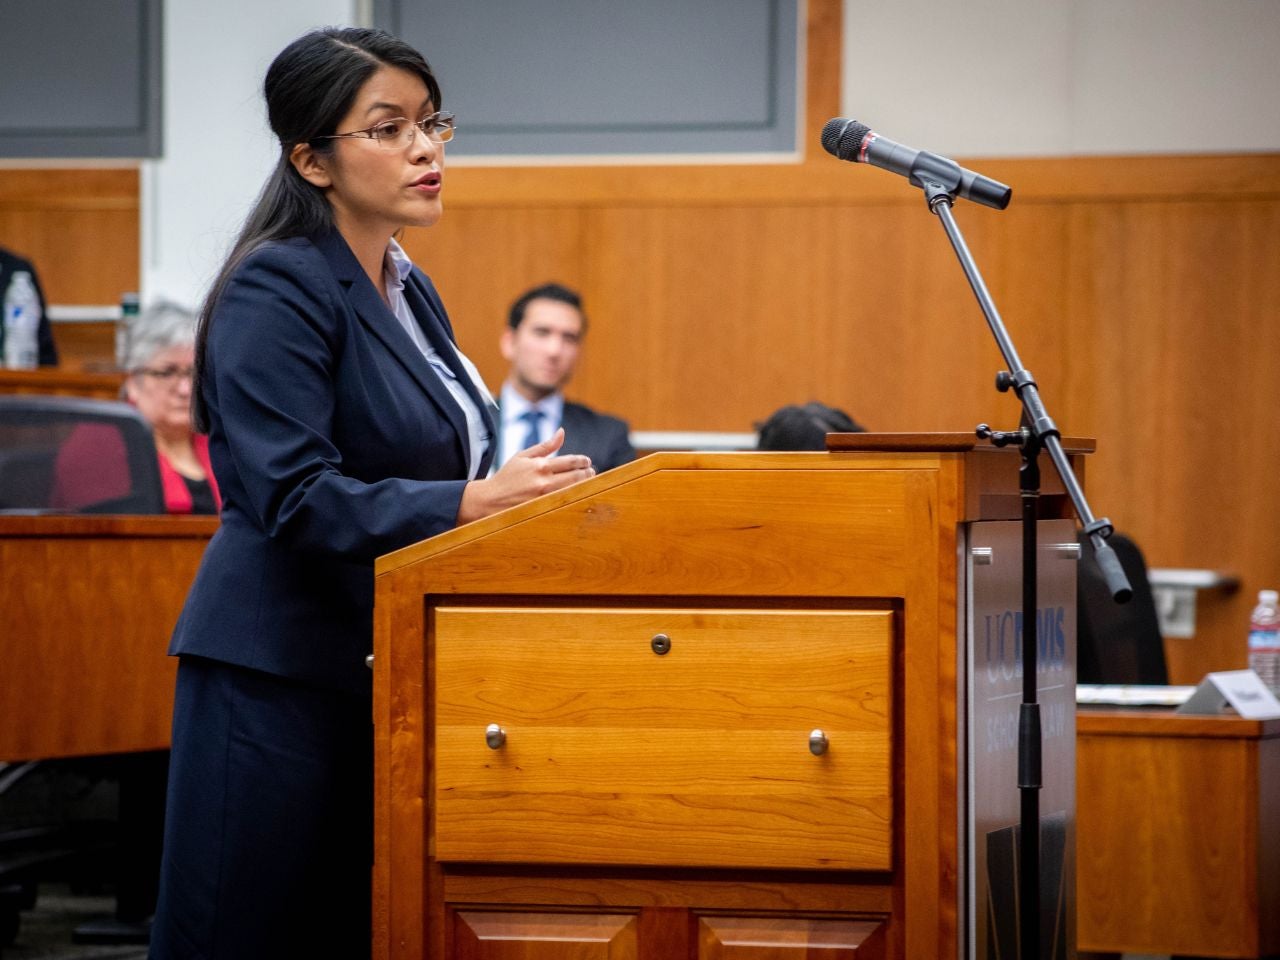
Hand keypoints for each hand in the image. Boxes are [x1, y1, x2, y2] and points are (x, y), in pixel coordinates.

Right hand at [457, 427, 594, 523]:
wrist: (490, 500)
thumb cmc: (507, 476)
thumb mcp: (523, 456)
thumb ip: (545, 446)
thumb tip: (562, 432)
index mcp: (540, 465)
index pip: (571, 461)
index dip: (583, 461)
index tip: (587, 462)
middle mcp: (544, 482)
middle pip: (576, 477)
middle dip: (587, 473)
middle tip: (591, 472)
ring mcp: (545, 498)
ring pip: (574, 491)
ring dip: (584, 485)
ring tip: (587, 481)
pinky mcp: (543, 510)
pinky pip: (565, 503)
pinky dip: (574, 498)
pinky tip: (578, 495)